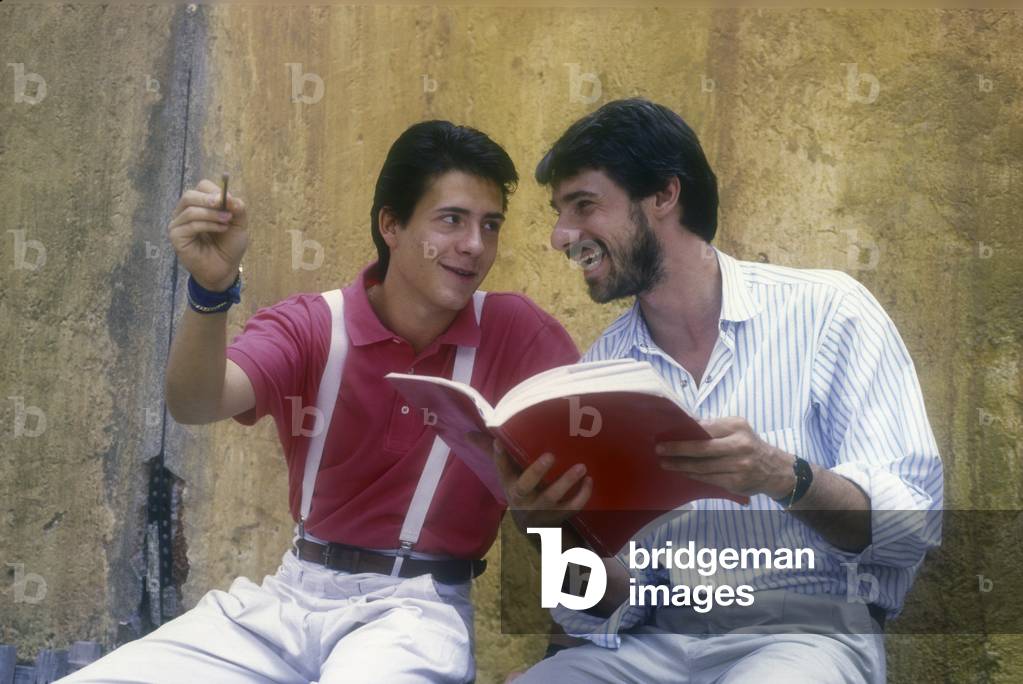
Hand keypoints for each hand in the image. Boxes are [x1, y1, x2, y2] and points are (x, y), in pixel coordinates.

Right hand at [168, 178, 248, 291]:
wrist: (225, 268)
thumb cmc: (229, 245)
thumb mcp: (239, 224)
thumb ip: (237, 209)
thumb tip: (231, 197)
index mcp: (199, 205)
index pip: (202, 188)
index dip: (215, 191)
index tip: (229, 199)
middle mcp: (185, 212)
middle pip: (190, 195)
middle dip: (209, 199)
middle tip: (224, 204)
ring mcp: (178, 224)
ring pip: (190, 210)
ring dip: (211, 214)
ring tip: (227, 221)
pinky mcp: (176, 236)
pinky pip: (190, 225)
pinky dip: (207, 225)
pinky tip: (221, 229)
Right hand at [467, 432, 592, 531]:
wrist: (534, 527)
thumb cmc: (520, 489)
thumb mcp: (506, 473)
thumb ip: (491, 451)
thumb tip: (467, 433)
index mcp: (509, 485)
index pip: (501, 471)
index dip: (499, 458)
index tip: (499, 443)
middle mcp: (522, 498)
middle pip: (526, 487)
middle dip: (537, 471)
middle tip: (550, 455)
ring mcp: (540, 509)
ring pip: (552, 498)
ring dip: (566, 482)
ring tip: (581, 467)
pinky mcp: (558, 516)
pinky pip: (571, 508)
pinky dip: (582, 496)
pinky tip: (589, 481)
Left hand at [655, 417, 794, 498]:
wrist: (774, 469)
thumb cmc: (748, 444)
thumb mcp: (737, 429)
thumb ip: (714, 427)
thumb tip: (685, 424)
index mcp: (737, 427)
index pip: (705, 429)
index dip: (684, 433)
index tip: (666, 435)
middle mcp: (739, 445)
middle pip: (702, 449)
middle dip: (678, 451)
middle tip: (659, 450)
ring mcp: (739, 466)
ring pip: (703, 467)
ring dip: (681, 466)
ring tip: (665, 463)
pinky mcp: (736, 482)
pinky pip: (708, 479)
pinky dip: (692, 475)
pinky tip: (682, 472)